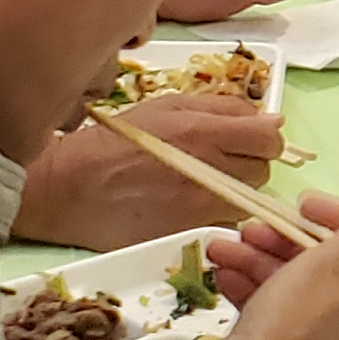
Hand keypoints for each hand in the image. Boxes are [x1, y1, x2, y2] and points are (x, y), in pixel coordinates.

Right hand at [11, 90, 281, 249]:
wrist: (68, 188)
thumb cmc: (115, 139)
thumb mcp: (167, 105)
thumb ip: (223, 108)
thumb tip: (269, 119)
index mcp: (203, 131)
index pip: (270, 140)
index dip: (265, 138)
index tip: (250, 137)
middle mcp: (207, 171)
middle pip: (263, 172)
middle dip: (251, 163)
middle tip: (222, 158)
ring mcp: (198, 208)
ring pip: (247, 202)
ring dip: (236, 191)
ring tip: (203, 182)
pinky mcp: (186, 234)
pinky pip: (222, 224)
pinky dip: (215, 214)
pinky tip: (189, 203)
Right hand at [212, 194, 338, 339]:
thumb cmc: (293, 320)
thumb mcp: (328, 267)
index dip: (332, 218)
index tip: (302, 202)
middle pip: (323, 264)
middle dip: (279, 240)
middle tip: (248, 226)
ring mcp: (321, 338)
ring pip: (292, 284)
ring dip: (254, 259)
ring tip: (218, 248)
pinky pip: (275, 308)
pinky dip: (250, 288)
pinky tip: (221, 274)